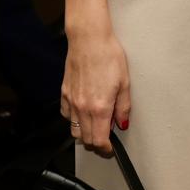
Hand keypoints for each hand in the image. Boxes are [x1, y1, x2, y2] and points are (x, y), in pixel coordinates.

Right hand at [61, 26, 131, 156]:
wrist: (89, 40)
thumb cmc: (108, 56)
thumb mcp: (125, 82)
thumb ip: (123, 107)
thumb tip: (123, 123)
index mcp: (100, 107)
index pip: (99, 140)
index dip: (106, 148)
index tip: (111, 148)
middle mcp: (83, 108)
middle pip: (86, 138)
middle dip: (96, 143)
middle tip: (106, 138)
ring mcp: (71, 101)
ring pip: (74, 130)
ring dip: (85, 133)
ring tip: (96, 125)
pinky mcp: (64, 93)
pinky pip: (66, 115)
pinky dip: (74, 119)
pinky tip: (83, 111)